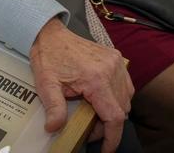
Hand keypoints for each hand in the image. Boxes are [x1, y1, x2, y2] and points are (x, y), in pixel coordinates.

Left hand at [29, 18, 131, 152]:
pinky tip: (102, 100)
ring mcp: (117, 62)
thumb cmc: (49, 57)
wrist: (51, 33)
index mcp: (96, 78)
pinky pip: (126, 85)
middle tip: (89, 129)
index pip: (114, 116)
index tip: (106, 149)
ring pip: (126, 98)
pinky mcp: (117, 58)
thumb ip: (54, 108)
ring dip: (114, 112)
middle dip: (109, 126)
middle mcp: (111, 70)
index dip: (113, 137)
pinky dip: (118, 97)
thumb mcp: (46, 84)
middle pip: (122, 110)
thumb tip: (54, 128)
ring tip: (94, 115)